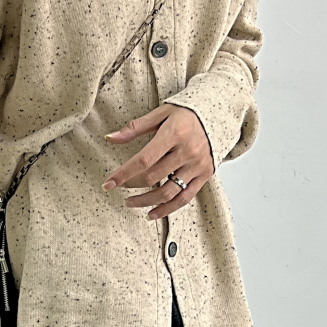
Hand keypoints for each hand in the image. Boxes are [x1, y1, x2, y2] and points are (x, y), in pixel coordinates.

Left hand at [102, 103, 213, 219]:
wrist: (218, 116)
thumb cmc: (186, 114)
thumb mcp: (160, 113)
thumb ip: (135, 128)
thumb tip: (110, 138)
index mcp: (174, 134)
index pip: (144, 159)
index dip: (124, 173)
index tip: (108, 183)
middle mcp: (187, 151)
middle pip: (153, 177)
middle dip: (132, 184)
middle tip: (120, 186)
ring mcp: (197, 165)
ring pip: (168, 192)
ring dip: (146, 201)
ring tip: (130, 202)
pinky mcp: (205, 175)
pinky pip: (185, 198)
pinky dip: (167, 209)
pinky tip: (152, 213)